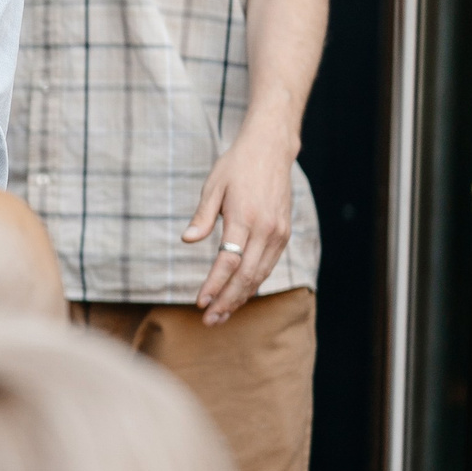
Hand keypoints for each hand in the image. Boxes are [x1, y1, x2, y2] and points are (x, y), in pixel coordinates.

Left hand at [183, 118, 297, 324]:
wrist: (271, 150)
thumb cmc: (236, 166)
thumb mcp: (213, 186)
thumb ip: (202, 216)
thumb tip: (187, 240)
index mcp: (244, 217)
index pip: (228, 261)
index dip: (214, 285)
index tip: (200, 302)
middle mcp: (265, 229)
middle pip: (245, 275)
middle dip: (226, 300)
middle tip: (209, 320)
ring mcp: (278, 233)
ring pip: (259, 275)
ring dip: (240, 297)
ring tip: (221, 315)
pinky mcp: (283, 233)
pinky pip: (268, 266)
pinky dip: (253, 283)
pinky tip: (239, 295)